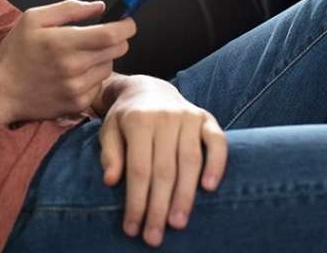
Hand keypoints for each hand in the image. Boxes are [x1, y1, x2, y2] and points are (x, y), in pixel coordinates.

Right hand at [0, 0, 134, 122]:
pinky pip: (98, 86)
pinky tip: (74, 74)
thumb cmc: (16, 51)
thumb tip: (100, 7)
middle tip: (102, 36)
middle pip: (117, 50)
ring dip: (103, 59)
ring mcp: (76, 88)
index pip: (111, 34)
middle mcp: (73, 67)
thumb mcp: (33, 18)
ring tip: (80, 57)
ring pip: (109, 67)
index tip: (127, 22)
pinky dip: (93, 78)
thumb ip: (69, 8)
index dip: (126, 26)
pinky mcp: (77, 104)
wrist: (1, 90)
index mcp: (63, 42)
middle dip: (116, 40)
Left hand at [98, 76, 226, 247]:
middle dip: (158, 207)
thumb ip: (109, 153)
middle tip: (154, 237)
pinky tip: (209, 188)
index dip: (136, 201)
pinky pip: (217, 141)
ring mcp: (188, 116)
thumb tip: (110, 180)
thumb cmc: (125, 118)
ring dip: (185, 196)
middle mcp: (165, 117)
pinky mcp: (206, 118)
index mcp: (138, 121)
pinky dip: (216, 164)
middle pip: (164, 170)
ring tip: (177, 223)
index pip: (138, 169)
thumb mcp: (108, 130)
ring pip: (190, 161)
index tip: (133, 228)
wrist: (147, 88)